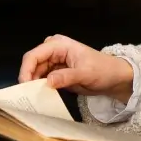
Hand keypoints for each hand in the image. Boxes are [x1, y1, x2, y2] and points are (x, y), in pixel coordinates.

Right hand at [19, 34, 134, 102]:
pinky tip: (40, 94)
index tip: (25, 86)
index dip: (26, 70)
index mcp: (59, 45)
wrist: (115, 78)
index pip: (34, 55)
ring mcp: (53, 60)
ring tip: (33, 95)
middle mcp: (53, 50)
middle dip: (28, 77)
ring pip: (35, 71)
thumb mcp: (86, 74)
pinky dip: (40, 86)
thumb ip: (66, 77)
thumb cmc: (104, 71)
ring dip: (33, 83)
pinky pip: (42, 77)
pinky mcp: (55, 71)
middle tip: (27, 94)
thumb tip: (47, 82)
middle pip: (32, 63)